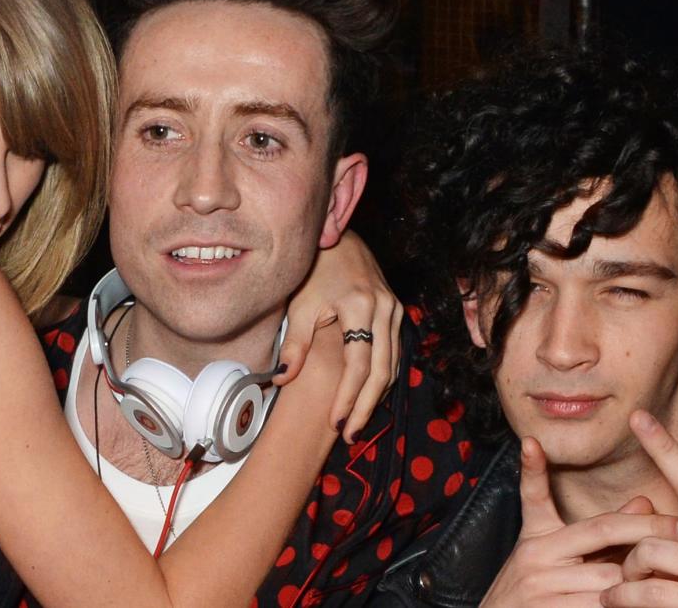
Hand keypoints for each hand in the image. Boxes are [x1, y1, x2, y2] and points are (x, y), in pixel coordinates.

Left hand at [281, 230, 402, 441]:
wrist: (338, 242)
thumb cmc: (314, 272)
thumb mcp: (300, 305)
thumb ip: (295, 343)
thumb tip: (282, 379)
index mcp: (360, 306)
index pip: (358, 364)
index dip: (348, 398)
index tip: (337, 423)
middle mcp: (384, 309)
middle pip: (382, 371)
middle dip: (366, 407)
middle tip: (351, 436)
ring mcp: (394, 311)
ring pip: (393, 365)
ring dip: (377, 397)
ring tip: (358, 424)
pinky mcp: (396, 313)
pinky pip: (394, 353)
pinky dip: (382, 379)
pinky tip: (368, 397)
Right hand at [480, 437, 677, 607]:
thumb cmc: (528, 581)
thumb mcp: (551, 545)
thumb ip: (598, 528)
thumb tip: (644, 502)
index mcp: (539, 537)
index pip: (599, 526)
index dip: (637, 520)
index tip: (670, 509)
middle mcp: (537, 563)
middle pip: (611, 563)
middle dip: (648, 561)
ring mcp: (541, 597)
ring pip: (608, 597)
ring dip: (636, 594)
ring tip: (667, 586)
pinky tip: (635, 605)